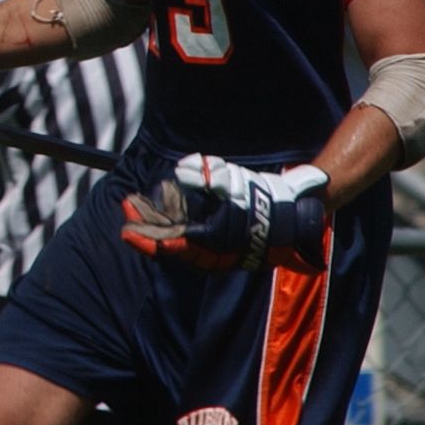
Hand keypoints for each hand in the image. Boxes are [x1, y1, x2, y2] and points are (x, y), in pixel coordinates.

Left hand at [120, 157, 328, 271]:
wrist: (298, 215)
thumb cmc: (266, 198)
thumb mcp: (237, 183)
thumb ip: (210, 176)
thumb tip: (183, 170)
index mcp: (218, 243)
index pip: (174, 245)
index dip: (149, 236)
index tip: (128, 224)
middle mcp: (215, 254)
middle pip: (171, 247)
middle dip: (147, 229)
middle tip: (126, 210)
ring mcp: (219, 253)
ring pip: (179, 245)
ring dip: (156, 229)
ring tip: (136, 210)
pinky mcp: (222, 247)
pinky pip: (190, 243)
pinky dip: (172, 229)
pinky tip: (161, 213)